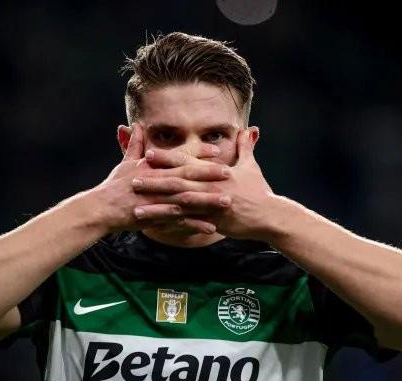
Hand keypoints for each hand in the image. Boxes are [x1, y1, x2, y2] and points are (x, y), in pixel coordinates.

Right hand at [94, 123, 231, 233]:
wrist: (102, 208)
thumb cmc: (114, 185)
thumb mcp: (125, 162)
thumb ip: (134, 145)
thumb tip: (135, 125)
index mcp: (153, 166)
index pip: (179, 156)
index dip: (199, 151)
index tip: (217, 149)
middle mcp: (158, 180)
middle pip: (188, 175)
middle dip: (210, 174)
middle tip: (230, 173)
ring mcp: (158, 199)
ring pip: (188, 199)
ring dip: (208, 201)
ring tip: (227, 201)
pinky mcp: (156, 217)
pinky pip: (180, 222)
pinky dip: (196, 225)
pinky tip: (212, 228)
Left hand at [132, 129, 274, 239]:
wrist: (270, 216)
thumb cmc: (259, 191)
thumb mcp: (251, 167)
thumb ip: (246, 148)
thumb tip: (249, 129)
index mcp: (216, 173)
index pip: (187, 163)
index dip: (167, 158)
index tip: (148, 154)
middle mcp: (210, 188)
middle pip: (177, 183)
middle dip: (154, 181)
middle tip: (132, 180)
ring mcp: (210, 206)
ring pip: (178, 206)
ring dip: (156, 207)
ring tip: (136, 208)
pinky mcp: (212, 223)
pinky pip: (188, 225)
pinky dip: (170, 227)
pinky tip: (155, 229)